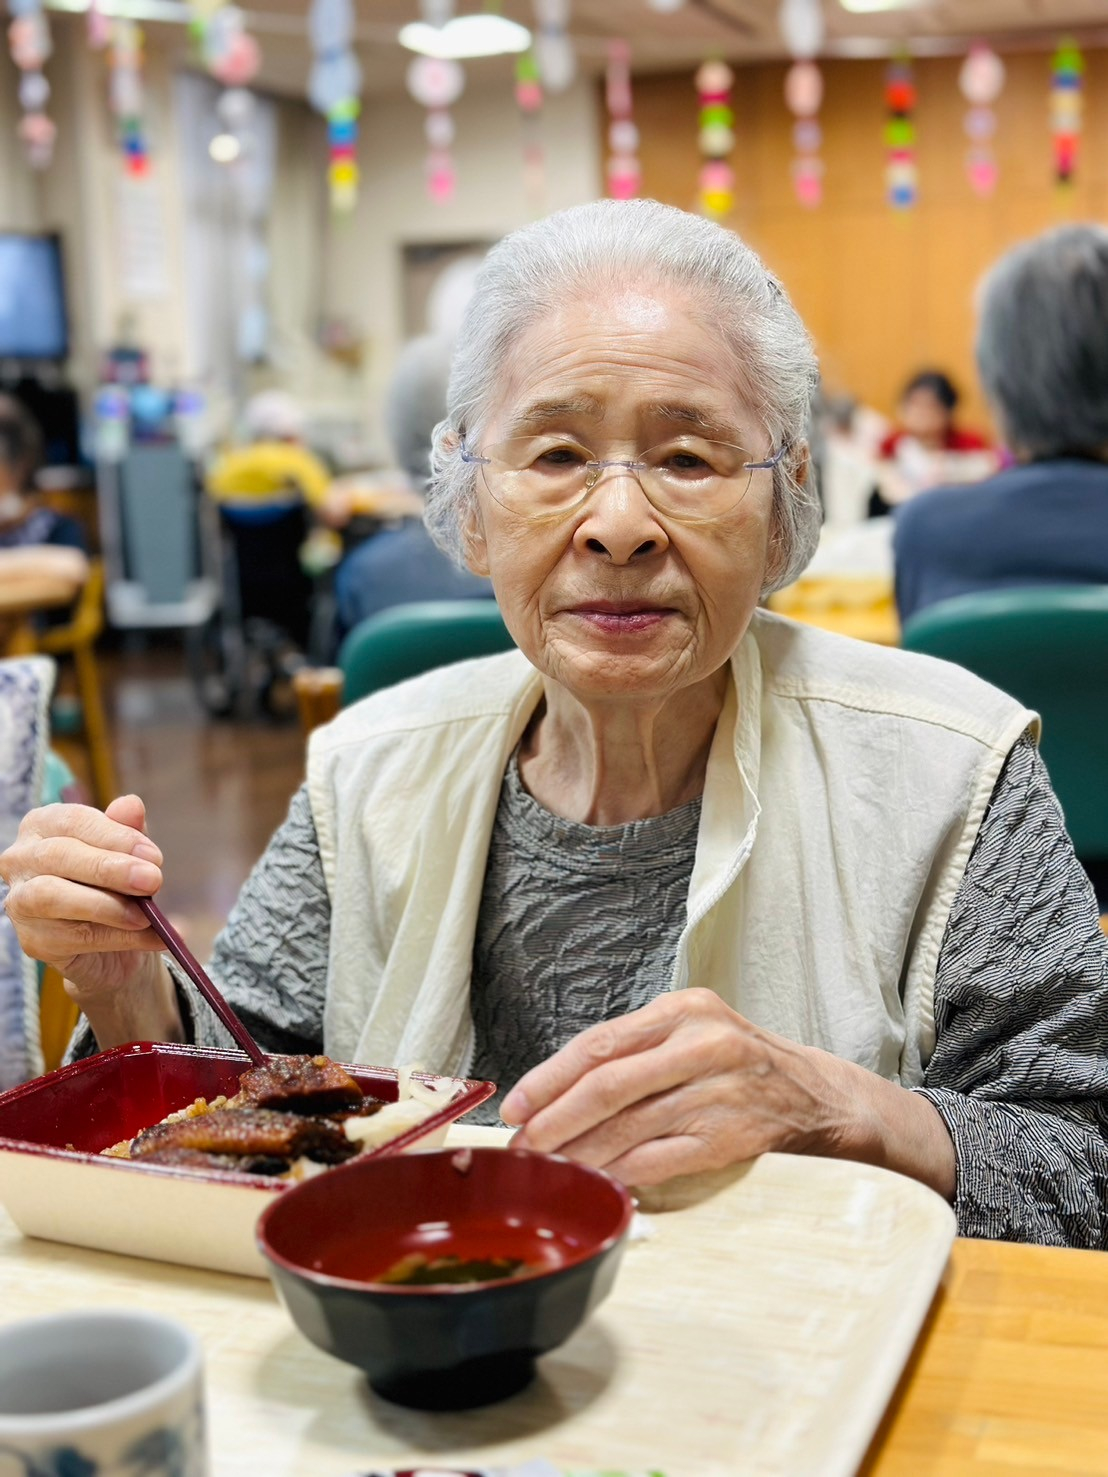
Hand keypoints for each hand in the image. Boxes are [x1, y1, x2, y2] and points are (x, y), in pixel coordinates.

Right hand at [0, 794, 166, 1005]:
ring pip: (53, 896)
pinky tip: (151, 937)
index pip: (73, 821)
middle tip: (153, 881)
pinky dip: (118, 937)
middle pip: (59, 855)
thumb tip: (131, 805)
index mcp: (43, 825)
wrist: (117, 935)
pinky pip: (74, 937)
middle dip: (109, 868)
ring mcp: (21, 901)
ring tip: (146, 916)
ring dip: (107, 906)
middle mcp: (21, 859)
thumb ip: (128, 829)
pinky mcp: (34, 940)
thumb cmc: (116, 880)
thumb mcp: (128, 850)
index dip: (115, 836)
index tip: (153, 855)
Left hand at [501, 988, 955, 1197]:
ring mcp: (719, 1092)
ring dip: (579, 1154)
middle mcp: (703, 1043)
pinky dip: (621, 1175)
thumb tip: (556, 1092)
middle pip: (608, 1084)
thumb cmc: (740, 1064)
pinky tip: (597, 1183)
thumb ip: (635, 1051)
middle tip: (522, 1146)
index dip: (549, 1078)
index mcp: (685, 1009)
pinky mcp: (731, 1138)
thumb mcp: (694, 1032)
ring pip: (627, 1127)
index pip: (600, 1044)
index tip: (515, 1106)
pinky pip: (659, 1161)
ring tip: (549, 1169)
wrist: (821, 1098)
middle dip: (555, 1120)